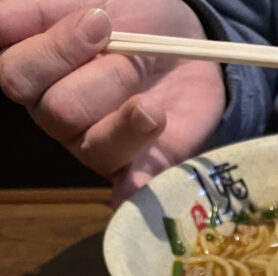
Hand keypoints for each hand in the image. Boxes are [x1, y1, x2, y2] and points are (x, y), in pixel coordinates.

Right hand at [0, 0, 225, 202]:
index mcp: (36, 73)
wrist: (190, 41)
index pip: (16, 75)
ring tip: (153, 98)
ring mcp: (96, 147)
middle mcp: (58, 115)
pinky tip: (138, 182)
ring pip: (94, 146)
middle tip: (132, 55)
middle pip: (58, 111)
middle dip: (104, 77)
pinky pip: (129, 187)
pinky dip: (133, 185)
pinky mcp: (138, 170)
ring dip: (130, 117)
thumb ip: (38, 10)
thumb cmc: (131, 15)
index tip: (99, 19)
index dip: (56, 49)